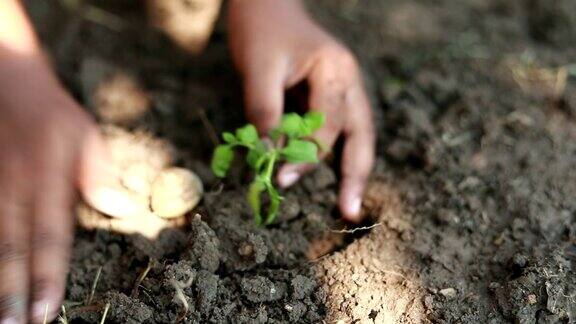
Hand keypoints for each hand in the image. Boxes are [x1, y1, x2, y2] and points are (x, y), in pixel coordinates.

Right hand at [0, 59, 116, 322]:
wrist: (8, 83)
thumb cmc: (54, 115)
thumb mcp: (86, 135)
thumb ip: (98, 174)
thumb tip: (120, 208)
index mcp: (46, 178)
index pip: (49, 235)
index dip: (48, 274)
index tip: (47, 309)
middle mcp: (14, 187)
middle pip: (14, 247)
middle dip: (14, 291)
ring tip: (0, 316)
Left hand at [228, 0, 374, 221]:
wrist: (266, 5)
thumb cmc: (261, 32)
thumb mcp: (258, 69)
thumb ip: (265, 112)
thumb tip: (268, 158)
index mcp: (335, 70)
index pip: (327, 125)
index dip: (305, 156)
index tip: (280, 178)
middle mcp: (348, 81)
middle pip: (360, 135)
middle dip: (354, 175)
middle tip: (349, 212)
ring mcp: (345, 89)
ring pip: (357, 136)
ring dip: (353, 171)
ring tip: (349, 206)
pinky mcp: (333, 96)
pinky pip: (341, 131)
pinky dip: (338, 156)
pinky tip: (338, 181)